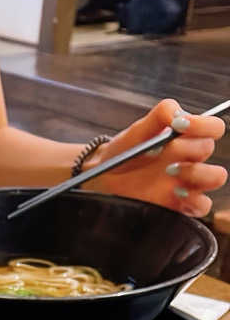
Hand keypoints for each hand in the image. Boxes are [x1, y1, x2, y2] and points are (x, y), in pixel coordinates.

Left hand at [87, 99, 226, 217]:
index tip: (179, 125)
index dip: (203, 125)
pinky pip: (202, 206)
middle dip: (191, 149)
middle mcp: (190, 159)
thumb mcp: (138, 131)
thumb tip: (177, 114)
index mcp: (185, 138)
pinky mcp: (181, 205)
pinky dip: (194, 200)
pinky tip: (174, 193)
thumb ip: (159, 115)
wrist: (105, 179)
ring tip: (170, 171)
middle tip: (166, 153)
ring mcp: (187, 182)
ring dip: (197, 173)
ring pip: (215, 177)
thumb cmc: (123, 153)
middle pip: (209, 150)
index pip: (213, 128)